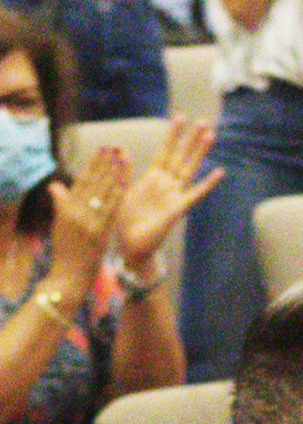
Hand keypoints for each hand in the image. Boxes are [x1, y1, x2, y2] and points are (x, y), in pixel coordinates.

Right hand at [45, 145, 127, 288]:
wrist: (68, 276)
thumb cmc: (67, 252)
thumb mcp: (61, 226)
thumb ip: (62, 204)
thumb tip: (55, 185)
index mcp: (67, 209)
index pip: (82, 182)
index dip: (93, 165)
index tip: (102, 151)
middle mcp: (76, 212)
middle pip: (93, 183)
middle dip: (104, 163)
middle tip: (114, 146)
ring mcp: (87, 221)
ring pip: (102, 191)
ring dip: (113, 172)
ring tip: (122, 156)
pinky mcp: (98, 231)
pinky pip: (110, 208)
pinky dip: (117, 192)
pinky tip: (125, 180)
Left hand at [115, 119, 221, 266]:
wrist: (129, 246)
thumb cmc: (123, 221)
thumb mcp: (118, 190)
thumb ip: (122, 171)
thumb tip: (120, 149)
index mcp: (151, 178)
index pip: (165, 151)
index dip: (173, 135)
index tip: (180, 116)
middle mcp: (166, 184)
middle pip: (181, 156)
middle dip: (190, 138)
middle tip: (203, 120)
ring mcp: (173, 195)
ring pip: (189, 169)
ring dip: (199, 152)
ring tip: (210, 135)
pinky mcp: (177, 209)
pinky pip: (194, 194)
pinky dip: (207, 183)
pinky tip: (219, 172)